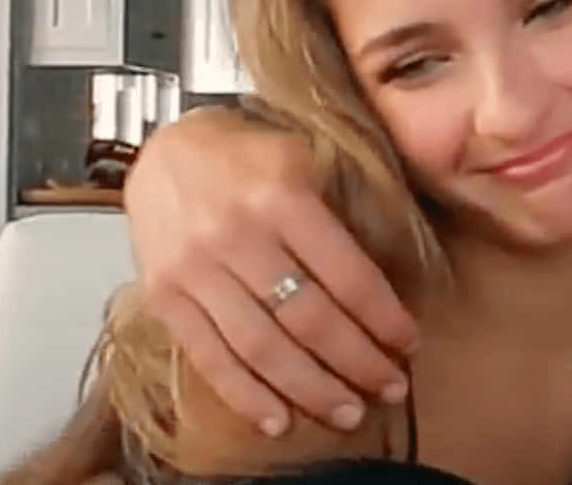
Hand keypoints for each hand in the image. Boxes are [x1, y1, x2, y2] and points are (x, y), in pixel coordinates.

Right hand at [124, 105, 418, 435]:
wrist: (162, 150)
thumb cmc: (245, 156)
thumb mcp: (301, 160)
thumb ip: (336, 215)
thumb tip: (384, 285)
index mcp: (281, 196)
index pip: (344, 272)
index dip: (382, 316)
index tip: (409, 343)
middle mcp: (236, 235)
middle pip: (307, 317)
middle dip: (356, 361)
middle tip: (390, 387)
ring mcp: (194, 269)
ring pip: (261, 346)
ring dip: (310, 389)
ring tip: (348, 412)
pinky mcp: (162, 296)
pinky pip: (208, 357)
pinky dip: (245, 396)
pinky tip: (279, 420)